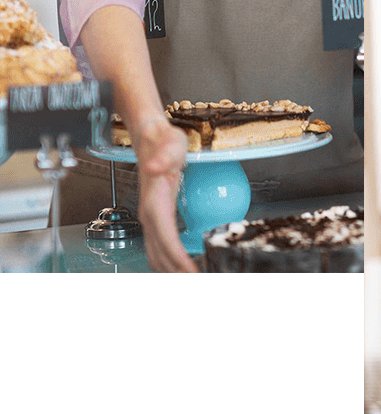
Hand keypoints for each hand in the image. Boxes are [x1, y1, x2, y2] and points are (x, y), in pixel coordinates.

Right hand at [132, 116, 195, 272]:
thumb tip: (155, 166)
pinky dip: (170, 259)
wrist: (150, 138)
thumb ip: (165, 155)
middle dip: (175, 269)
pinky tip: (183, 264)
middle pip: (159, 253)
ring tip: (192, 273)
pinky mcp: (157, 217)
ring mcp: (151, 217)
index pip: (165, 238)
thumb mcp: (170, 144)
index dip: (177, 258)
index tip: (190, 270)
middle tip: (197, 275)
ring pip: (156, 253)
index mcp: (154, 203)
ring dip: (171, 268)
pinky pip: (160, 245)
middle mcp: (149, 214)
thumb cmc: (163, 141)